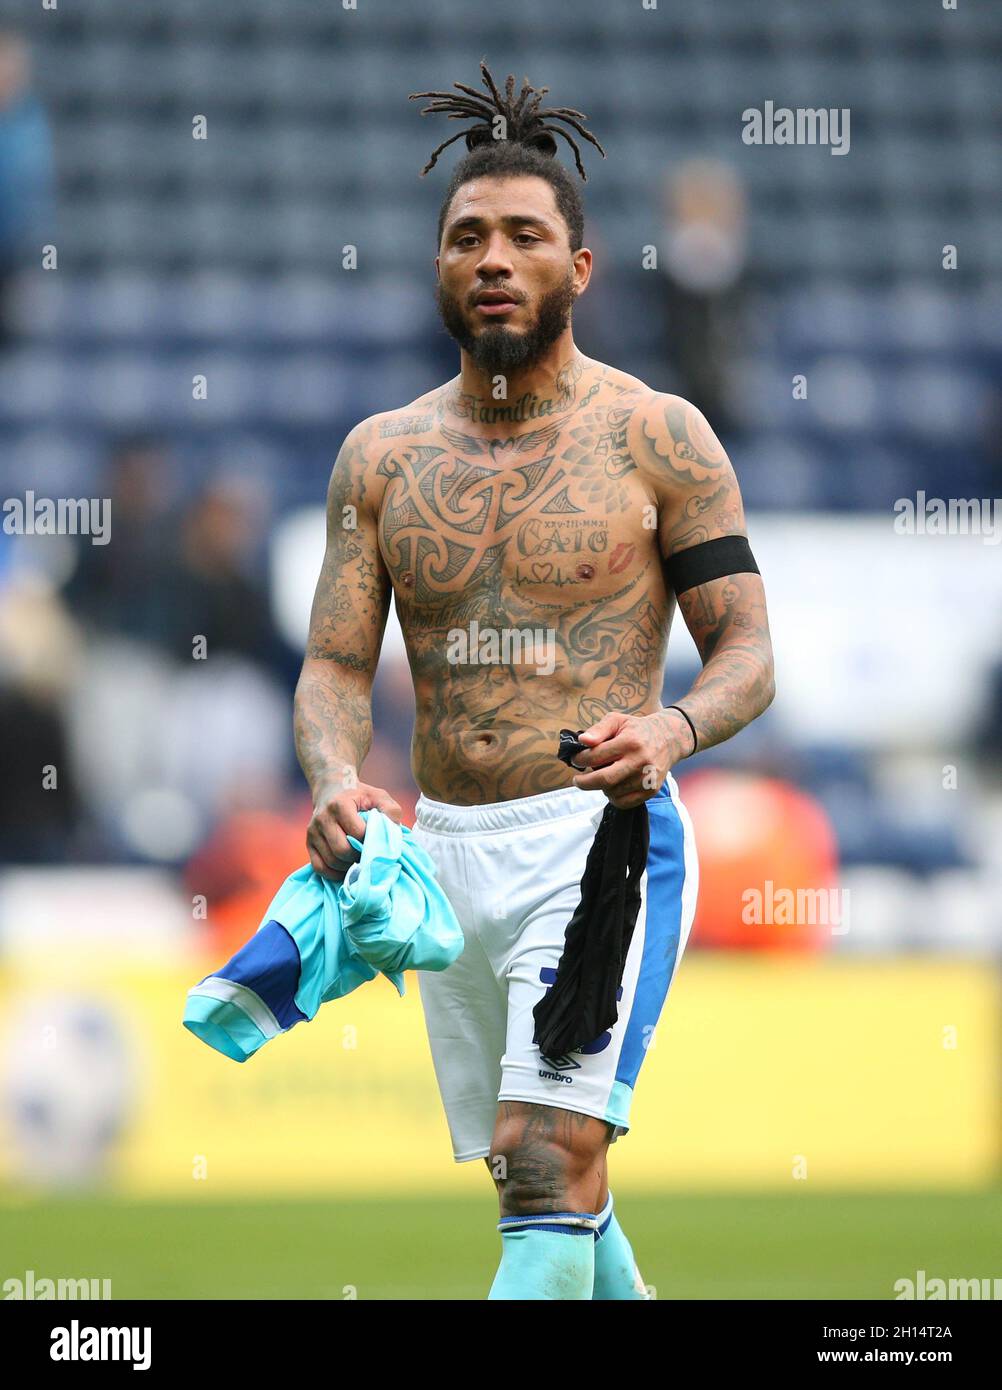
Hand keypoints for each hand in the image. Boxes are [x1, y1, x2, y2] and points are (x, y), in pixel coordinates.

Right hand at [306, 780, 403, 878]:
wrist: (332, 789)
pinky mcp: (309, 843)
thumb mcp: (378, 796)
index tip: (377, 842)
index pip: (357, 833)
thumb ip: (390, 811)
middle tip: (369, 855)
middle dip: (359, 857)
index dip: (370, 841)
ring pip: (331, 861)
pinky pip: (319, 868)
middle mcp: (322, 818)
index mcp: (339, 805)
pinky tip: (346, 869)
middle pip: (342, 850)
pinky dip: (334, 874)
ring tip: (360, 861)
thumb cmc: (359, 795)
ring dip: (348, 867)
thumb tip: (394, 831)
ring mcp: (313, 832)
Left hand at [569, 710, 689, 808]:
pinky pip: (625, 802)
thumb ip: (598, 729)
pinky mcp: (651, 790)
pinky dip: (613, 798)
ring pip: (612, 792)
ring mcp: (646, 778)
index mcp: (629, 742)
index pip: (596, 756)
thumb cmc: (637, 729)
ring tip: (602, 776)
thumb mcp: (617, 720)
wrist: (669, 738)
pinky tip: (612, 787)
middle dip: (584, 782)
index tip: (576, 759)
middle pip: (604, 779)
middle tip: (577, 780)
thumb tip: (583, 740)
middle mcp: (640, 761)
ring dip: (600, 787)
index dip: (581, 759)